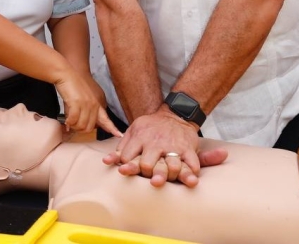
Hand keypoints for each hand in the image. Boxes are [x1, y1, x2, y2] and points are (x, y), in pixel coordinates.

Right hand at [55, 69, 121, 136]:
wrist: (68, 73)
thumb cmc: (75, 83)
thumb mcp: (88, 96)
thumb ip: (89, 109)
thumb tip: (85, 124)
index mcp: (99, 103)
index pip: (107, 119)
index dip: (112, 129)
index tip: (119, 135)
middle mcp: (95, 104)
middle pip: (90, 127)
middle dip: (80, 129)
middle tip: (74, 126)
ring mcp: (86, 104)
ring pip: (81, 125)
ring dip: (74, 126)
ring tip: (69, 122)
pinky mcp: (76, 103)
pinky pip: (73, 120)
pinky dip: (68, 122)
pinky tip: (66, 120)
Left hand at [102, 108, 222, 186]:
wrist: (176, 115)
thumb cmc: (151, 126)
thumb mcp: (134, 130)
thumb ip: (122, 146)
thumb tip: (107, 161)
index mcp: (140, 138)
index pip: (128, 157)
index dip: (126, 166)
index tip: (125, 171)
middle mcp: (156, 143)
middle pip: (147, 165)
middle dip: (144, 174)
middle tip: (145, 179)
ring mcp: (173, 147)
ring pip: (170, 166)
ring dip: (166, 177)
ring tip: (160, 183)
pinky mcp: (188, 149)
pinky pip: (192, 163)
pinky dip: (192, 174)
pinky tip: (190, 181)